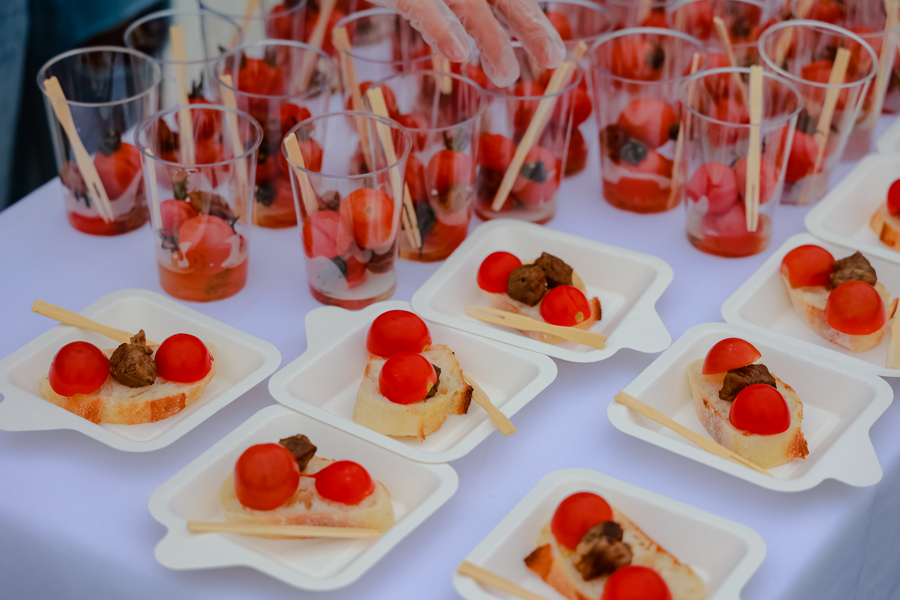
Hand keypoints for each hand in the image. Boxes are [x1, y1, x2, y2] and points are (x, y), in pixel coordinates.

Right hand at [372, 0, 565, 86]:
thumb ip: (449, 6)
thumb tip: (469, 38)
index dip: (530, 21)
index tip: (554, 55)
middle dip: (530, 24)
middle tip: (555, 59)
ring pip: (470, 3)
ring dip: (492, 39)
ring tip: (505, 77)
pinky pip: (419, 5)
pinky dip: (440, 26)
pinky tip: (459, 52)